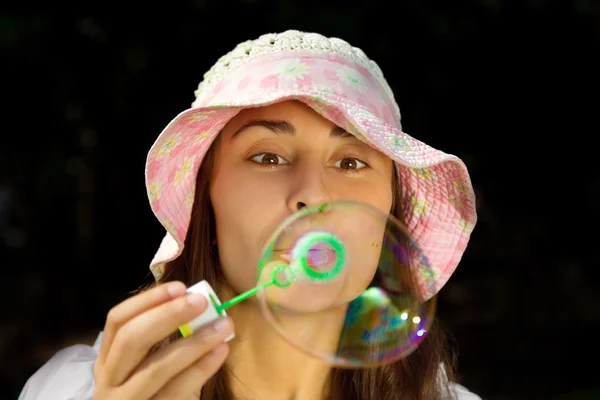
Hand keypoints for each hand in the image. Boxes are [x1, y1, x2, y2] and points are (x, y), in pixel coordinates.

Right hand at [92, 281, 233, 398]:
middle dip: (168, 315)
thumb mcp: (149, 367)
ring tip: (224, 325)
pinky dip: (201, 368)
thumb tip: (196, 304)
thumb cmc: (157, 394)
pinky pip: (177, 390)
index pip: (117, 321)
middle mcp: (108, 382)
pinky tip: (220, 351)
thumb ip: (165, 339)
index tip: (179, 288)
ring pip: (156, 368)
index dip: (147, 300)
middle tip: (202, 301)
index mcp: (107, 361)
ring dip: (195, 342)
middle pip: (131, 340)